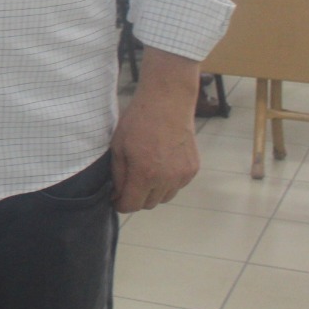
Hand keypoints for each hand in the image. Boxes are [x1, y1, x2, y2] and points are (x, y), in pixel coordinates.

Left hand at [111, 50, 200, 211]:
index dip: (121, 205)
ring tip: (145, 173)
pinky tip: (161, 165)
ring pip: (164, 197)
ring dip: (153, 192)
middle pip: (149, 204)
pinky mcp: (193, 169)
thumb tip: (118, 195)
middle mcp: (166, 179)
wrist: (167, 103)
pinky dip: (167, 182)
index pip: (132, 205)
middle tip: (128, 185)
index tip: (115, 200)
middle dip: (136, 198)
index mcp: (144, 174)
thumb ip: (118, 175)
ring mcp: (182, 175)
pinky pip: (177, 186)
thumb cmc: (138, 122)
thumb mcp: (118, 147)